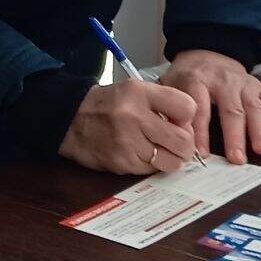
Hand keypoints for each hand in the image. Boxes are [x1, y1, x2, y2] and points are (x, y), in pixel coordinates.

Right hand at [56, 77, 199, 174]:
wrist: (70, 119)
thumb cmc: (107, 105)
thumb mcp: (134, 90)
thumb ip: (163, 102)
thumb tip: (190, 127)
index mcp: (139, 93)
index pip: (187, 107)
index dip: (187, 117)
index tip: (178, 120)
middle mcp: (133, 116)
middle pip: (184, 140)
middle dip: (185, 145)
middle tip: (175, 142)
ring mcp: (127, 142)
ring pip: (172, 162)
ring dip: (171, 158)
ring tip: (159, 150)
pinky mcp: (122, 163)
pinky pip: (152, 170)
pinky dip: (151, 165)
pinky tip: (140, 154)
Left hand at [159, 48, 260, 163]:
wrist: (205, 53)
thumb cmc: (186, 77)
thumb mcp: (169, 86)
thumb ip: (170, 108)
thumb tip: (170, 136)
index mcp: (197, 80)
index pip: (199, 108)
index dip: (200, 131)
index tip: (202, 154)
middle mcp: (223, 81)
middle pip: (231, 110)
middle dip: (235, 136)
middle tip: (237, 159)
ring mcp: (243, 83)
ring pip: (253, 106)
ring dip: (259, 129)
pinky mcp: (258, 85)